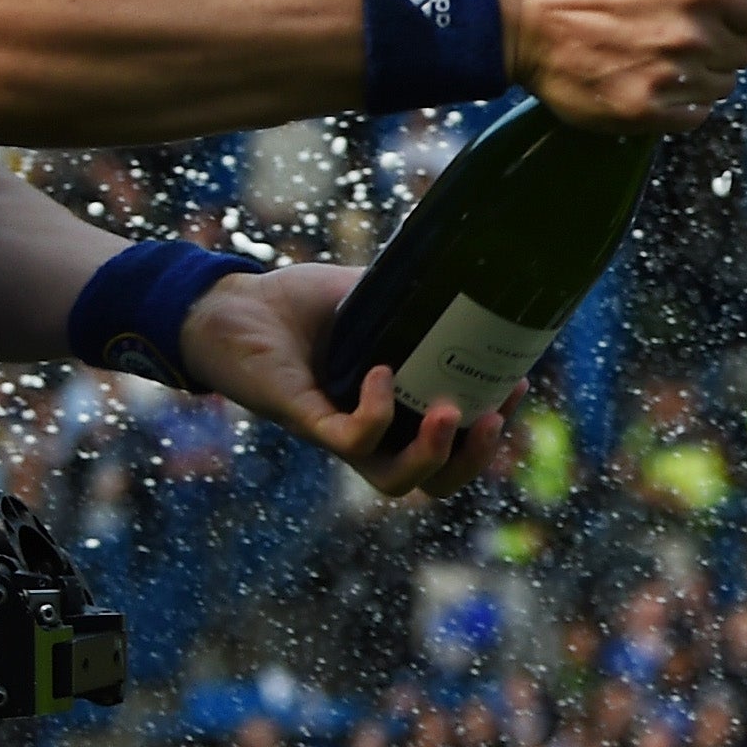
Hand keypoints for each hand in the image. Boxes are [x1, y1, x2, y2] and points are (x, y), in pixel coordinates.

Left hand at [180, 263, 509, 497]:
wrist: (230, 304)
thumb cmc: (294, 303)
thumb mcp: (371, 295)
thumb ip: (413, 296)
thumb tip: (470, 264)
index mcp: (391, 410)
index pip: (449, 445)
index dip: (486, 432)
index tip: (516, 385)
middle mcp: (367, 432)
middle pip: (431, 481)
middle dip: (471, 460)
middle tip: (492, 418)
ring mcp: (335, 431)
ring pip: (392, 481)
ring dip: (432, 456)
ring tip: (449, 414)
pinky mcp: (303, 421)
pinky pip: (348, 441)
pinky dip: (374, 413)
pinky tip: (381, 372)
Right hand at [497, 0, 746, 129]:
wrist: (522, 13)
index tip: (726, 1)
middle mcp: (692, 35)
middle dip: (724, 33)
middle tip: (680, 19)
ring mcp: (669, 78)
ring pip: (724, 82)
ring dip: (703, 67)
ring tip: (659, 45)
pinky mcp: (644, 112)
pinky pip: (695, 113)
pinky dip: (681, 98)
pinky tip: (650, 72)